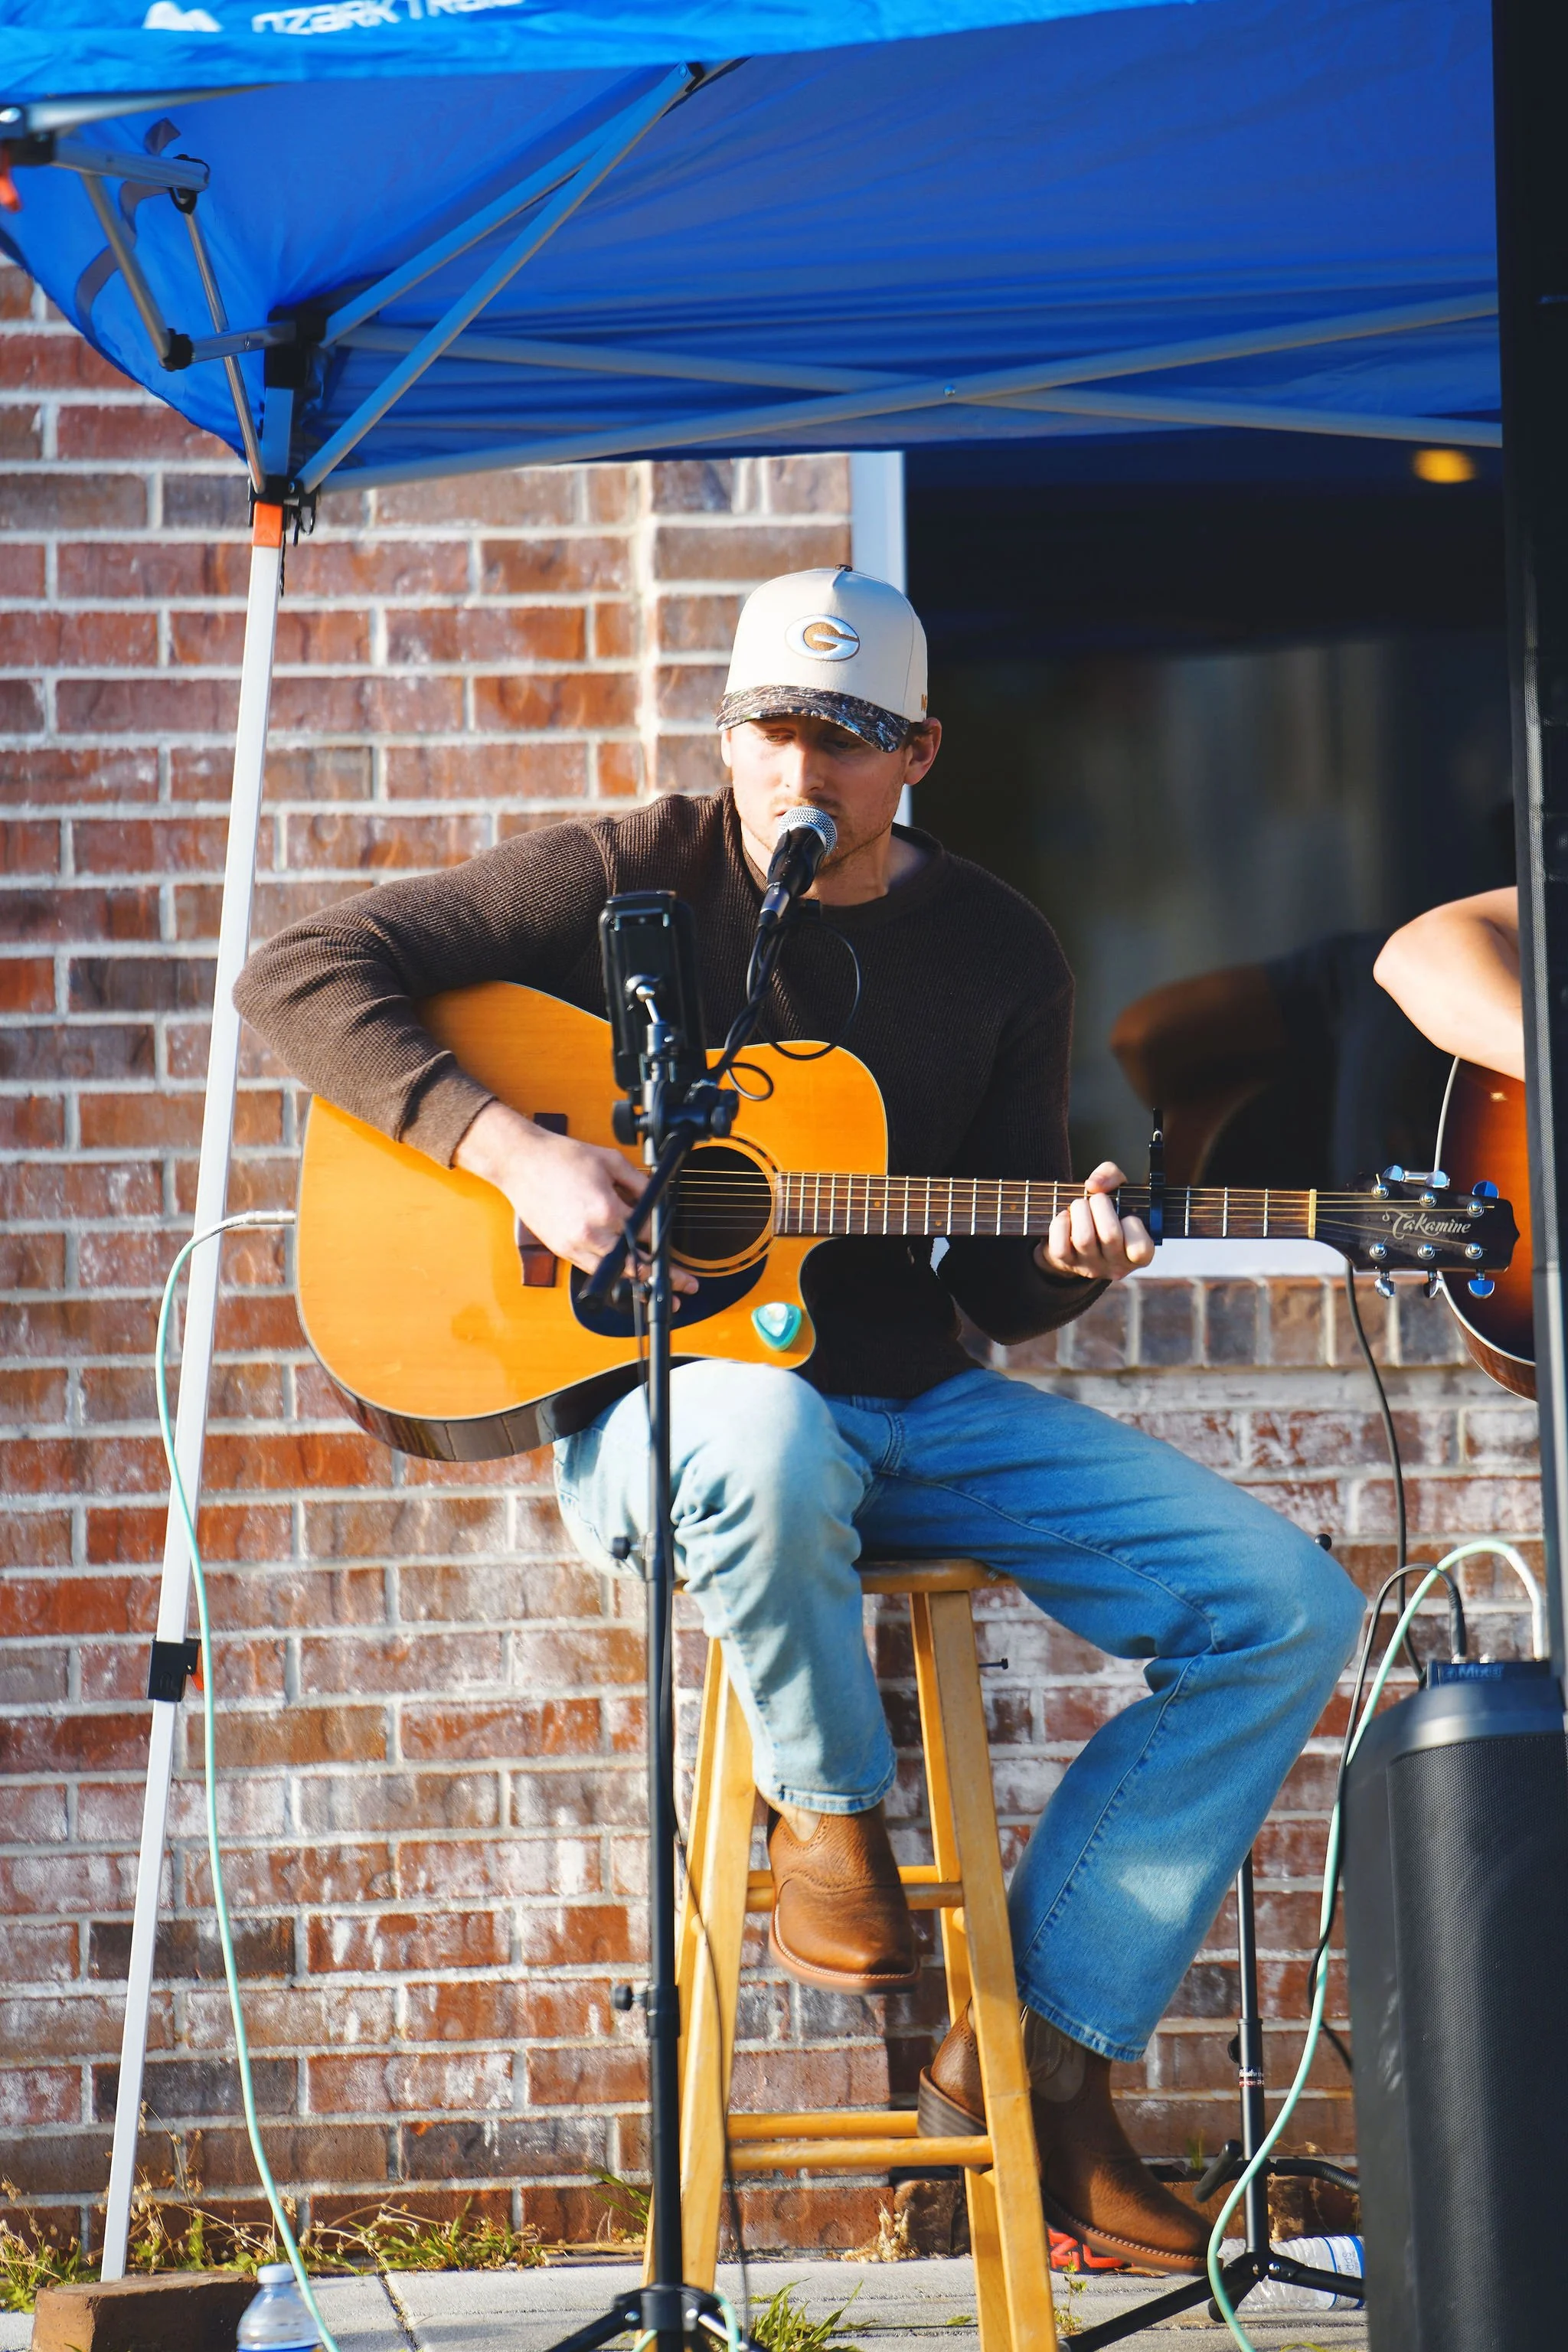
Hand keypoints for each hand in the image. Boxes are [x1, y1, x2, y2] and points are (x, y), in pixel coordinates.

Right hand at [454, 1100, 698, 1294]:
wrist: (520, 1162)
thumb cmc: (561, 1158)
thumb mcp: (611, 1161)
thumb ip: (640, 1183)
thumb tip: (658, 1199)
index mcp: (606, 1209)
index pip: (647, 1235)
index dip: (667, 1247)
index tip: (682, 1260)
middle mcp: (591, 1233)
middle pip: (634, 1265)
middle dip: (662, 1277)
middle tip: (684, 1287)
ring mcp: (573, 1245)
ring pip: (613, 1275)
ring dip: (636, 1282)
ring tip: (658, 1290)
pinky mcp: (561, 1250)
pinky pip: (591, 1269)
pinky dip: (610, 1273)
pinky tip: (623, 1275)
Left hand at [1036, 1162, 1152, 1283]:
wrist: (1078, 1233)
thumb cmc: (1106, 1211)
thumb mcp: (1118, 1189)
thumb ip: (1112, 1175)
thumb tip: (1093, 1184)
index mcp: (1137, 1254)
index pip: (1140, 1248)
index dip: (1133, 1224)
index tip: (1126, 1215)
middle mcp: (1116, 1266)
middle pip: (1110, 1234)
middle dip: (1100, 1205)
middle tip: (1097, 1199)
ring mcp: (1091, 1267)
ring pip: (1084, 1239)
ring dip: (1080, 1210)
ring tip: (1080, 1205)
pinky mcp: (1067, 1264)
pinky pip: (1060, 1247)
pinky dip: (1060, 1224)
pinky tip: (1065, 1216)